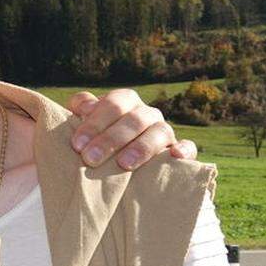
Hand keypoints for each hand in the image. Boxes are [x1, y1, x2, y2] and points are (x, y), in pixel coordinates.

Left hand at [67, 89, 197, 169]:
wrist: (114, 162)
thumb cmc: (94, 138)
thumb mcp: (83, 121)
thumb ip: (80, 108)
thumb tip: (86, 108)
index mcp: (125, 101)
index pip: (114, 104)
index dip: (95, 123)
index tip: (77, 145)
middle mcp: (146, 113)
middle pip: (134, 120)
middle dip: (110, 140)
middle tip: (90, 159)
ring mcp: (164, 131)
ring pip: (159, 132)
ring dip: (141, 147)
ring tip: (123, 164)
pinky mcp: (178, 150)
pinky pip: (188, 147)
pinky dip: (184, 150)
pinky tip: (175, 156)